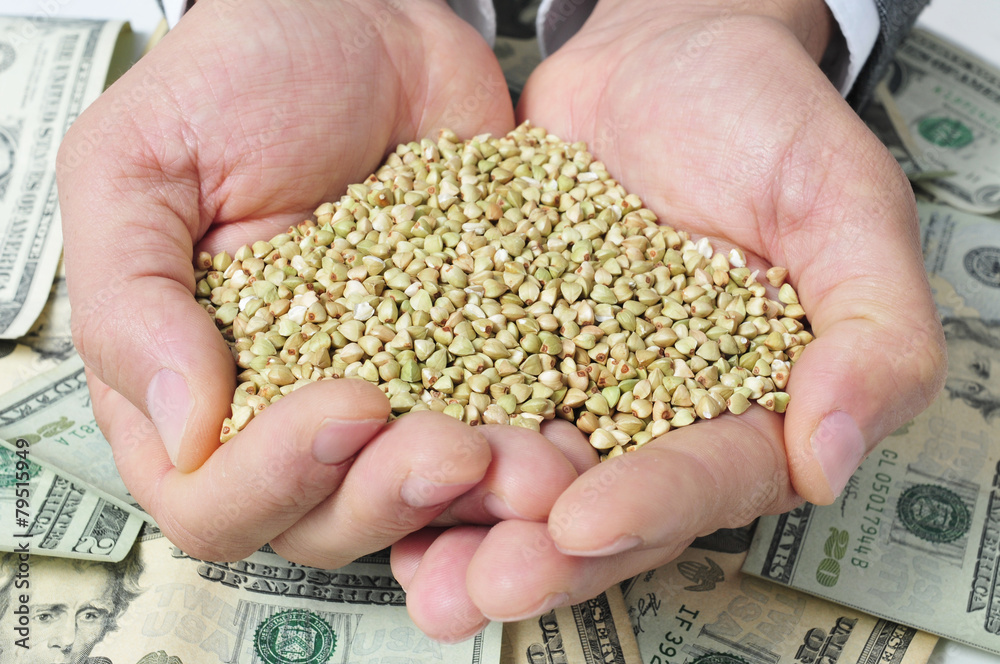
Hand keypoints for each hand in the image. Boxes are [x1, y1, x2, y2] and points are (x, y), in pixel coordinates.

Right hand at [56, 0, 527, 573]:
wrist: (365, 20)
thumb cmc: (240, 76)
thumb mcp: (138, 166)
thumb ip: (132, 301)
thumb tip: (185, 429)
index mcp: (190, 382)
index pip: (212, 498)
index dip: (272, 480)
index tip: (346, 403)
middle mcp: (285, 410)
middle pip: (321, 525)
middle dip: (387, 499)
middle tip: (452, 447)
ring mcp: (384, 394)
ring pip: (418, 503)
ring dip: (473, 499)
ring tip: (529, 462)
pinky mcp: (468, 364)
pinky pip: (501, 437)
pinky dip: (532, 454)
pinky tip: (566, 438)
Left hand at [392, 0, 946, 636]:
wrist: (657, 55)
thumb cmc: (761, 116)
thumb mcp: (841, 202)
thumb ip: (869, 329)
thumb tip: (831, 459)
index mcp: (747, 405)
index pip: (708, 476)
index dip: (653, 507)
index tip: (586, 521)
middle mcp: (651, 417)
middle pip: (603, 508)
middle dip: (544, 554)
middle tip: (483, 585)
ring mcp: (567, 386)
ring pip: (519, 478)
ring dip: (467, 527)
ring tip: (419, 568)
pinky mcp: (495, 346)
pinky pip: (456, 401)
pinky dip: (417, 444)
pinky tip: (370, 477)